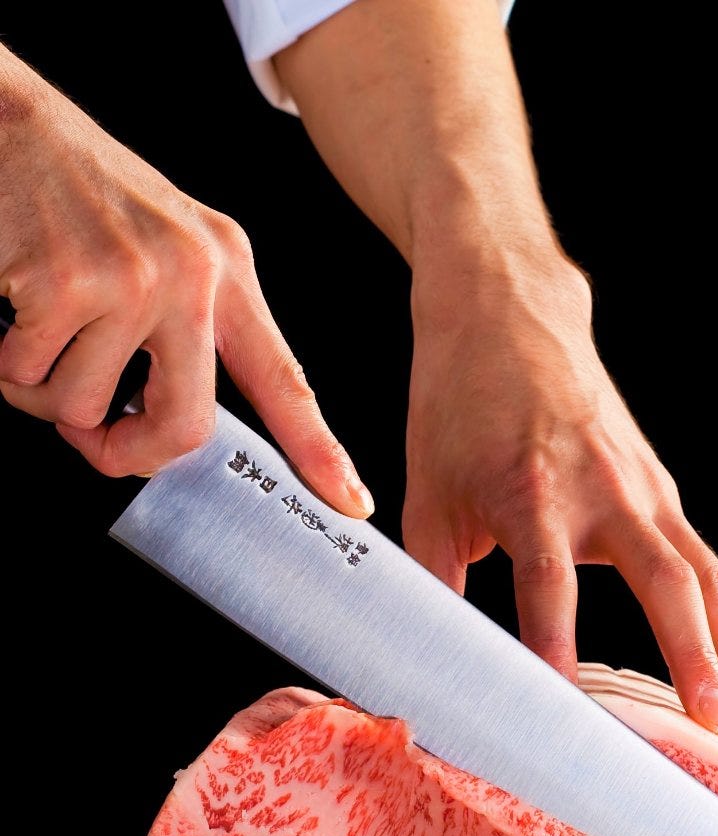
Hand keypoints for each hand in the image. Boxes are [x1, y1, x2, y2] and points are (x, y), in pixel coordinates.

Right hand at [0, 46, 370, 514]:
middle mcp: (193, 276)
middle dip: (129, 451)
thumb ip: (185, 329)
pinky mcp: (65, 283)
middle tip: (99, 438)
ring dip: (45, 393)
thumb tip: (173, 430)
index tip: (352, 501)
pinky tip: (13, 310)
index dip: (319, 450)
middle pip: (185, 429)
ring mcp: (133, 279)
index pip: (285, 380)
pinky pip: (28, 377)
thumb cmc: (81, 193)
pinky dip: (8, 362)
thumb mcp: (166, 246)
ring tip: (40, 334)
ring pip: (85, 409)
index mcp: (227, 272)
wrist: (7, 120)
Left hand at [404, 257, 717, 747]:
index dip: (555, 644)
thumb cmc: (461, 404)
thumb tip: (424, 663)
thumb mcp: (428, 492)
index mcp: (530, 488)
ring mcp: (646, 490)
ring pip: (710, 579)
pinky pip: (708, 565)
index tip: (567, 713)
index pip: (547, 581)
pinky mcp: (664, 493)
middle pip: (666, 582)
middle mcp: (603, 490)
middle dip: (696, 660)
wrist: (510, 313)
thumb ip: (431, 581)